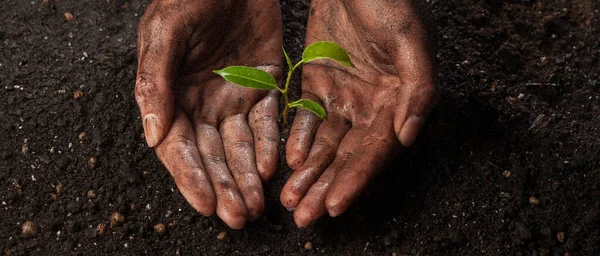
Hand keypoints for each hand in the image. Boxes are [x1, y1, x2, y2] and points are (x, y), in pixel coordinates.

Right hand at [135, 0, 281, 228]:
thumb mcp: (165, 34)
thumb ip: (156, 83)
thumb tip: (153, 135)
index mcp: (172, 97)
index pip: (179, 148)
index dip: (191, 178)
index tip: (205, 205)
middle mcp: (202, 104)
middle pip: (212, 156)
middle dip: (224, 187)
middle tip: (238, 217)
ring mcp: (234, 97)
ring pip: (241, 147)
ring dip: (248, 177)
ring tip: (256, 206)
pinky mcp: (263, 86)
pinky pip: (268, 122)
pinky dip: (270, 144)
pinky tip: (272, 167)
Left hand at [281, 0, 438, 226]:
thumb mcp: (411, 39)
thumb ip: (418, 88)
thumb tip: (408, 137)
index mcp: (399, 100)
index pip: (376, 149)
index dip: (357, 178)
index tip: (335, 205)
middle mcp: (372, 105)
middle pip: (348, 154)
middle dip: (327, 186)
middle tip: (305, 216)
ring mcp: (344, 95)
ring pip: (325, 142)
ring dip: (309, 171)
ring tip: (290, 198)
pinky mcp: (318, 81)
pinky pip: (306, 116)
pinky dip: (298, 137)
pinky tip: (289, 159)